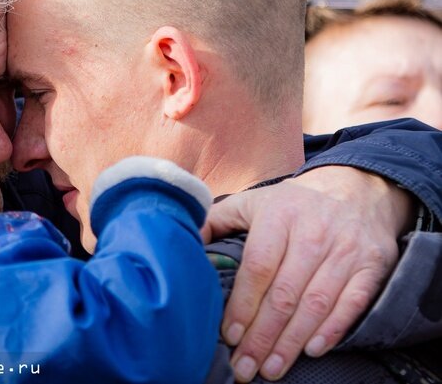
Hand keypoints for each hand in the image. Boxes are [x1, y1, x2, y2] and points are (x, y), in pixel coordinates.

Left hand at [201, 166, 414, 381]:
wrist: (356, 189)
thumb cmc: (292, 204)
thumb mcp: (252, 202)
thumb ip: (216, 219)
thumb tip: (184, 241)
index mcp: (278, 216)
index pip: (258, 268)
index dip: (243, 305)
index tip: (229, 336)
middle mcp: (313, 233)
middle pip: (285, 294)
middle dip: (262, 336)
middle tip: (245, 367)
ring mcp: (345, 250)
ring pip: (315, 304)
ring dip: (292, 342)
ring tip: (271, 368)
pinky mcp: (371, 265)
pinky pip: (352, 303)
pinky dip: (332, 329)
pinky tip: (312, 350)